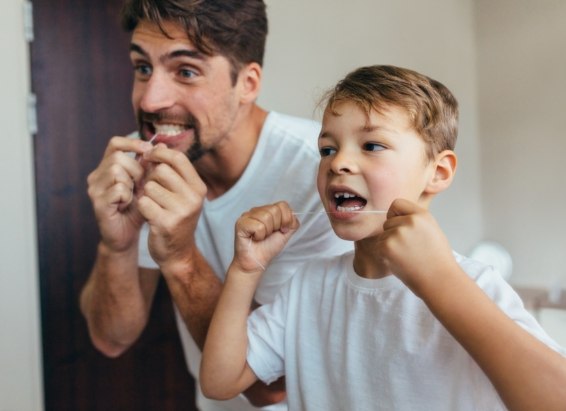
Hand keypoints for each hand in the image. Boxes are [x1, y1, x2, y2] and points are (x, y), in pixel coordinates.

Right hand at [87, 136, 153, 252]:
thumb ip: (151, 166)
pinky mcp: (97, 203)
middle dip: (136, 169)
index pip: (115, 144)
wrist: (127, 236)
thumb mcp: (146, 185)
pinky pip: (118, 189)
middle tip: (141, 185)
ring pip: (116, 170)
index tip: (148, 150)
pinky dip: (127, 196)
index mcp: (107, 168)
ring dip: (132, 183)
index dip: (132, 143)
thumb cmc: (137, 209)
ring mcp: (95, 189)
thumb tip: (162, 145)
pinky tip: (127, 205)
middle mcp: (97, 176)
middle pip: (118, 157)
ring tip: (134, 196)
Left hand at [136, 144, 206, 272]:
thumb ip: (171, 170)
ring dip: (145, 194)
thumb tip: (158, 143)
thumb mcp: (181, 193)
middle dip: (150, 177)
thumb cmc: (175, 218)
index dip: (160, 153)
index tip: (149, 157)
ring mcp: (181, 211)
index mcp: (199, 187)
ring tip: (152, 205)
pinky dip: (141, 207)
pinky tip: (148, 215)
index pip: (178, 158)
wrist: (177, 253)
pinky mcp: (166, 223)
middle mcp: (194, 198)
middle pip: (161, 170)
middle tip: (150, 189)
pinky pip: (143, 202)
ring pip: (150, 186)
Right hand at [233, 202, 299, 273]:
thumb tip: (292, 215)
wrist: (257, 262)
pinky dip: (259, 236)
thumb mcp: (285, 233)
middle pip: (275, 210)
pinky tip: (254, 238)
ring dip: (267, 232)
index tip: (281, 230)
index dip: (286, 219)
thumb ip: (292, 222)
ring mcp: (247, 215)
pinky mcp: (241, 223)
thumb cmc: (268, 248)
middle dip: (276, 226)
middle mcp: (256, 210)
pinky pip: (258, 226)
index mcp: (267, 210)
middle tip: (269, 235)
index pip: (282, 205)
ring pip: (266, 217)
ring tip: (261, 237)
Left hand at [376, 198, 457, 296]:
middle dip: (393, 233)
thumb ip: (415, 220)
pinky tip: (400, 261)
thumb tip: (396, 216)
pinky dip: (385, 255)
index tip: (400, 225)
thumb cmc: (437, 258)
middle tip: (409, 248)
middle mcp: (409, 221)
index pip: (397, 204)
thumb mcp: (431, 229)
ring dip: (390, 245)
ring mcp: (397, 234)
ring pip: (383, 235)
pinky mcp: (387, 247)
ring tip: (407, 256)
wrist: (439, 280)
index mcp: (421, 215)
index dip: (395, 215)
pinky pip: (379, 246)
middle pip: (388, 221)